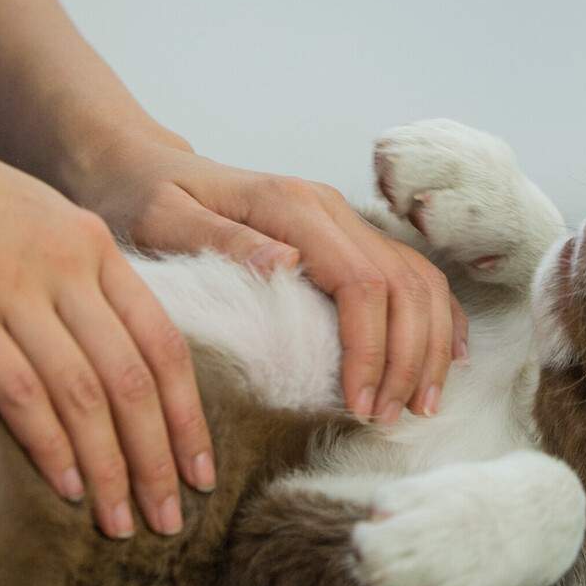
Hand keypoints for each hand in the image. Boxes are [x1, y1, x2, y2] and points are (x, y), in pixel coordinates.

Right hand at [0, 102, 214, 538]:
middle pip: (133, 378)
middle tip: (168, 520)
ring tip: (121, 522)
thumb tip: (106, 348)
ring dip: (110, 469)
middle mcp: (65, 264)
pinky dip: (51, 447)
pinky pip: (21, 393)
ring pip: (85, 394)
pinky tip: (66, 487)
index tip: (199, 469)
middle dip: (157, 459)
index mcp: (91, 242)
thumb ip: (73, 272)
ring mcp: (12, 287)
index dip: (187, 415)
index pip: (163, 342)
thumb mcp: (31, 216)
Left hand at [64, 132, 465, 422]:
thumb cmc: (142, 199)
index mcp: (289, 206)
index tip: (359, 405)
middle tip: (390, 419)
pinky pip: (410, 271)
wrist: (141, 166)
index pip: (360, 282)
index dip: (370, 349)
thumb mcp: (161, 219)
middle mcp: (326, 206)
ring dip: (429, 344)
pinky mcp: (343, 233)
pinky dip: (436, 315)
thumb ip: (221, 241)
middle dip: (406, 358)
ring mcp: (341, 218)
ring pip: (417, 278)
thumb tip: (288, 264)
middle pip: (401, 285)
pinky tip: (444, 357)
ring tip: (419, 405)